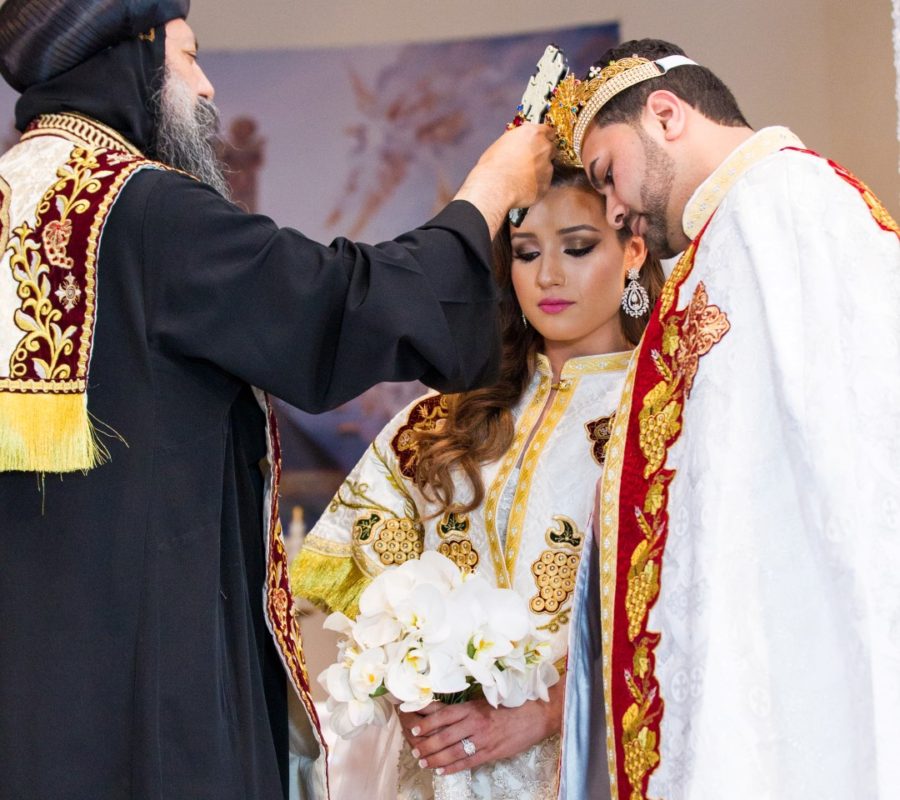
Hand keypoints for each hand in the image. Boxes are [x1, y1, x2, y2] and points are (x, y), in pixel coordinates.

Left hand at [396, 677, 564, 775]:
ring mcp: (484, 739)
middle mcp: (476, 722)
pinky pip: (469, 762)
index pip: (444, 715)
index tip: (414, 728)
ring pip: (454, 751)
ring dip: (437, 758)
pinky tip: (442, 770)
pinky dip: (453, 767)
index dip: (428, 722)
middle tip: (415, 751)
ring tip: (424, 762)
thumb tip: (441, 710)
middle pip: (445, 735)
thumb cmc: (509, 705)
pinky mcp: (492, 752)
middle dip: (428, 744)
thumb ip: (465, 708)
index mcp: (473, 707)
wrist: (535, 715)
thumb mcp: (485, 701)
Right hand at [454, 123, 554, 236]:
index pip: (549, 131)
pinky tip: (523, 187)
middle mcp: (544, 148)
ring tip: (522, 177)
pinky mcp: (546, 184)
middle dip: (542, 154)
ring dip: (539, 171)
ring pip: (547, 167)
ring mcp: (548, 167)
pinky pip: (543, 183)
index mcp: (533, 134)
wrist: (495, 188)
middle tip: (529, 161)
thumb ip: (518, 140)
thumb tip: (520, 143)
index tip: (539, 142)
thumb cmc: (493, 166)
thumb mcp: (502, 143)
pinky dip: (536, 185)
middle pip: (551, 148)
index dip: (544, 138)